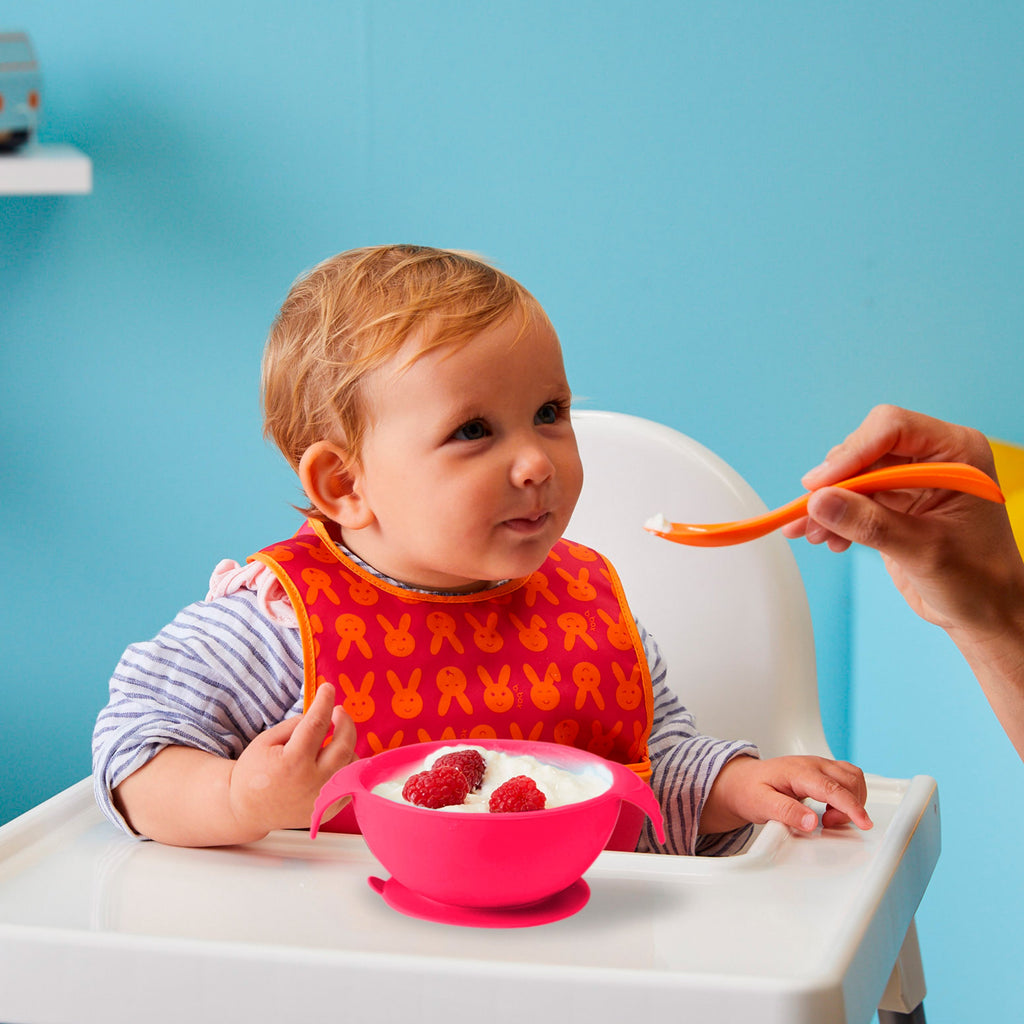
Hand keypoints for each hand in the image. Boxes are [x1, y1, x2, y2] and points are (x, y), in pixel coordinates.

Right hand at [228, 683, 356, 835]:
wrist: (247, 811)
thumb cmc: (254, 772)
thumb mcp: (265, 741)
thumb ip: (293, 725)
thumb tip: (318, 713)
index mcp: (293, 762)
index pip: (317, 723)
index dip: (324, 702)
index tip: (328, 688)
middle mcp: (312, 781)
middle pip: (343, 744)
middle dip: (345, 721)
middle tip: (338, 711)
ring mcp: (322, 798)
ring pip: (351, 763)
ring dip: (346, 745)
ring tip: (333, 737)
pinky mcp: (329, 810)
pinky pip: (350, 782)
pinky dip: (347, 766)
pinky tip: (335, 758)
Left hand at [701, 754, 871, 834]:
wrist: (742, 780)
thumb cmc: (750, 790)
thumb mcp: (761, 804)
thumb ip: (787, 813)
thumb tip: (811, 822)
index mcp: (798, 771)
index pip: (833, 789)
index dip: (851, 807)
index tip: (864, 823)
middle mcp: (812, 764)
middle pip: (849, 781)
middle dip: (850, 807)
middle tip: (828, 823)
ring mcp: (819, 765)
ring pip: (853, 776)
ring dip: (853, 799)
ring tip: (830, 816)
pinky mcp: (822, 770)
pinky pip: (848, 777)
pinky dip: (851, 793)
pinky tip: (834, 807)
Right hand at [782, 404, 1021, 637]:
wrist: (986, 612)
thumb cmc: (979, 579)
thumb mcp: (924, 551)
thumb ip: (871, 524)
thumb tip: (819, 502)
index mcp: (956, 453)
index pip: (892, 428)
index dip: (852, 452)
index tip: (819, 484)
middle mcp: (932, 459)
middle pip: (866, 449)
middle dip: (834, 482)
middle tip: (808, 512)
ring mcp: (911, 481)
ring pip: (853, 475)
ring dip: (827, 503)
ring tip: (810, 533)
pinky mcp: (894, 503)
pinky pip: (852, 499)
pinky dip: (834, 518)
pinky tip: (828, 540)